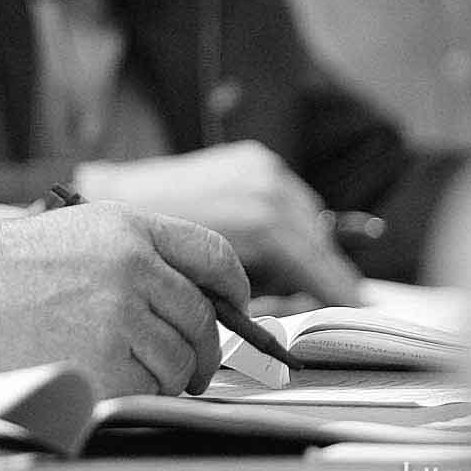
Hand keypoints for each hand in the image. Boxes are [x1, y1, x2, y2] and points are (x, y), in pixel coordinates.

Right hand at [0, 201, 245, 397]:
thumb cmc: (5, 270)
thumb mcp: (76, 231)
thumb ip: (139, 252)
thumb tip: (198, 296)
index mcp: (127, 227)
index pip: (212, 254)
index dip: (232, 287)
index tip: (233, 306)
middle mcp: (132, 267)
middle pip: (201, 319)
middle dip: (200, 349)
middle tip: (188, 365)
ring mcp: (120, 317)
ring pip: (180, 362)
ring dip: (164, 375)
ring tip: (121, 365)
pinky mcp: (105, 364)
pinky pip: (148, 390)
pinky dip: (133, 392)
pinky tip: (99, 375)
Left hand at [76, 141, 362, 305]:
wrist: (113, 196)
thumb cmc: (152, 250)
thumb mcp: (212, 286)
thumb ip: (260, 299)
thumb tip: (295, 313)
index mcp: (262, 220)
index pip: (320, 266)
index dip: (338, 295)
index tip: (356, 314)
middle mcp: (268, 185)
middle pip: (322, 243)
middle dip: (326, 275)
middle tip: (329, 302)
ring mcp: (262, 166)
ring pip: (312, 218)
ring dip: (311, 248)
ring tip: (296, 278)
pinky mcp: (254, 156)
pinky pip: (292, 198)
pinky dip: (292, 223)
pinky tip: (274, 245)